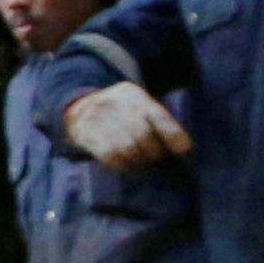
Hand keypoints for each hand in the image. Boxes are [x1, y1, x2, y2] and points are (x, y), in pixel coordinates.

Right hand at [65, 82, 192, 169]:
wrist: (78, 106)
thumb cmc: (118, 111)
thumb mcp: (137, 105)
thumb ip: (157, 120)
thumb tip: (182, 147)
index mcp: (134, 96)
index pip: (159, 116)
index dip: (174, 135)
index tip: (184, 150)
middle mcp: (117, 104)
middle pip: (144, 135)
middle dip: (153, 152)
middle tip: (154, 159)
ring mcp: (99, 119)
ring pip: (128, 148)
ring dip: (138, 160)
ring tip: (140, 163)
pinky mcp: (87, 135)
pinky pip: (110, 156)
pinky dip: (122, 165)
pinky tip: (125, 166)